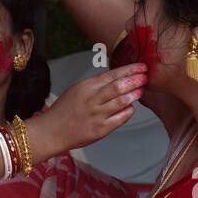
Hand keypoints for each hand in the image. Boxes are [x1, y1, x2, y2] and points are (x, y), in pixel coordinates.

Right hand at [28, 63, 146, 155]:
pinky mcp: (100, 129)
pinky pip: (119, 119)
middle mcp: (92, 100)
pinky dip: (128, 112)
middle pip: (118, 86)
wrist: (52, 131)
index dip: (128, 70)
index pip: (111, 75)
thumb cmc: (64, 111)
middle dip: (134, 80)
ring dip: (133, 95)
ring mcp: (97, 115)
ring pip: (120, 102)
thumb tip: (117, 80)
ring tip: (141, 90)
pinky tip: (131, 108)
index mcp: (86, 87)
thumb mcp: (76, 90)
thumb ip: (96, 85)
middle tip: (145, 76)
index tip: (140, 66)